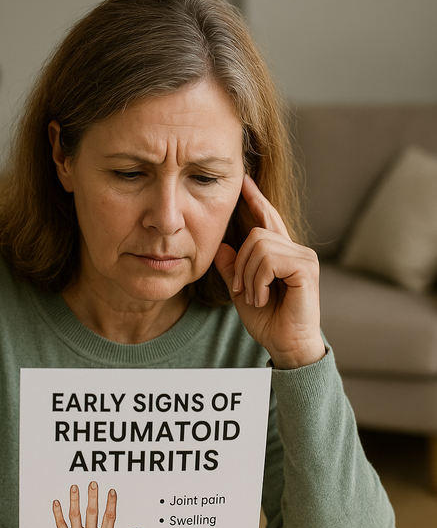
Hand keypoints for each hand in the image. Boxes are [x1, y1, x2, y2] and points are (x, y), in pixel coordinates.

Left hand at [54, 482, 143, 527]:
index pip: (109, 516)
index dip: (111, 503)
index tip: (111, 492)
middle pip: (91, 512)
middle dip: (92, 496)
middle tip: (92, 484)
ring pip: (75, 515)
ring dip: (74, 500)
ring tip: (74, 488)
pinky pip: (60, 525)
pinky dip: (57, 513)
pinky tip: (56, 503)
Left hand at [214, 175, 324, 368]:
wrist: (286, 345)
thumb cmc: (270, 323)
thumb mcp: (242, 294)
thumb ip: (233, 271)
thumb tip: (222, 247)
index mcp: (282, 254)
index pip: (268, 219)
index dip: (256, 200)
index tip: (244, 181)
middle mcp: (296, 251)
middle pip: (256, 232)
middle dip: (241, 264)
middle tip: (243, 291)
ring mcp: (304, 257)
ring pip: (260, 245)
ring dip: (249, 276)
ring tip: (257, 297)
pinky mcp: (306, 268)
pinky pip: (269, 259)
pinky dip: (259, 281)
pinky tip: (264, 298)